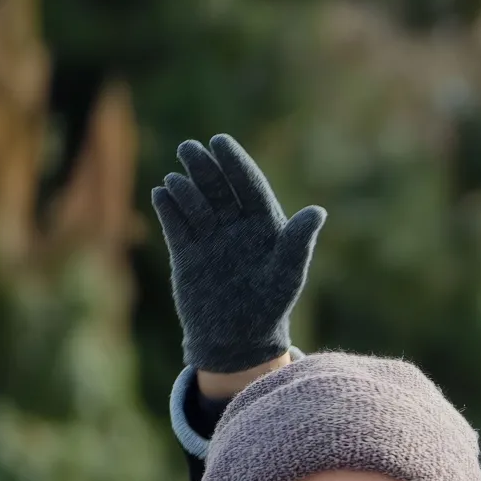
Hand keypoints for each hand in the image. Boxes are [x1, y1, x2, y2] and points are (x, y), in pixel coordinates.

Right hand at [150, 135, 325, 373]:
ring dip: (185, 188)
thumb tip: (318, 211)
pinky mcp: (187, 253)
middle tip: (189, 148)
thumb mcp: (286, 275)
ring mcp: (210, 239)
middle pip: (219, 190)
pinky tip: (162, 194)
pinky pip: (176, 225)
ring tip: (177, 180)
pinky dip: (169, 209)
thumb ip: (297, 242)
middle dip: (205, 168)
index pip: (249, 188)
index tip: (220, 141)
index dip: (235, 164)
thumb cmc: (269, 307)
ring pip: (196, 203)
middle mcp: (236, 228)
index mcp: (265, 228)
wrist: (238, 339)